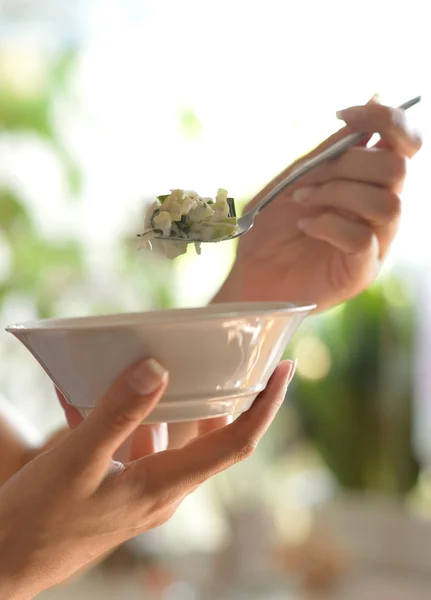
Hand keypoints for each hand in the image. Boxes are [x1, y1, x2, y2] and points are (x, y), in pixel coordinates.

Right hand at [0, 358, 294, 599]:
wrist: (4, 561)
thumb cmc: (39, 520)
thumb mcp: (76, 461)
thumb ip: (118, 414)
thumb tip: (158, 371)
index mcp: (165, 487)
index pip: (236, 442)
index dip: (266, 406)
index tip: (284, 371)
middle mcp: (163, 491)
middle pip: (208, 434)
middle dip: (217, 394)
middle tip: (221, 356)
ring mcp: (141, 490)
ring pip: (169, 434)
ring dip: (161, 401)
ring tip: (144, 365)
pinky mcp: (119, 487)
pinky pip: (131, 443)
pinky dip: (119, 418)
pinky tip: (84, 395)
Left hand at [218, 100, 421, 311]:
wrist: (250, 272)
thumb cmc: (273, 227)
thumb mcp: (299, 176)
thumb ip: (335, 147)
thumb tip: (377, 96)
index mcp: (369, 185)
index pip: (404, 145)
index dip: (387, 120)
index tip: (344, 114)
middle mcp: (380, 212)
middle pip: (395, 171)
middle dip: (345, 165)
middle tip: (306, 179)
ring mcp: (375, 244)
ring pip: (387, 205)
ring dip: (337, 194)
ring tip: (302, 200)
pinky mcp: (360, 272)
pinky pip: (362, 239)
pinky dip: (329, 224)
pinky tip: (306, 226)